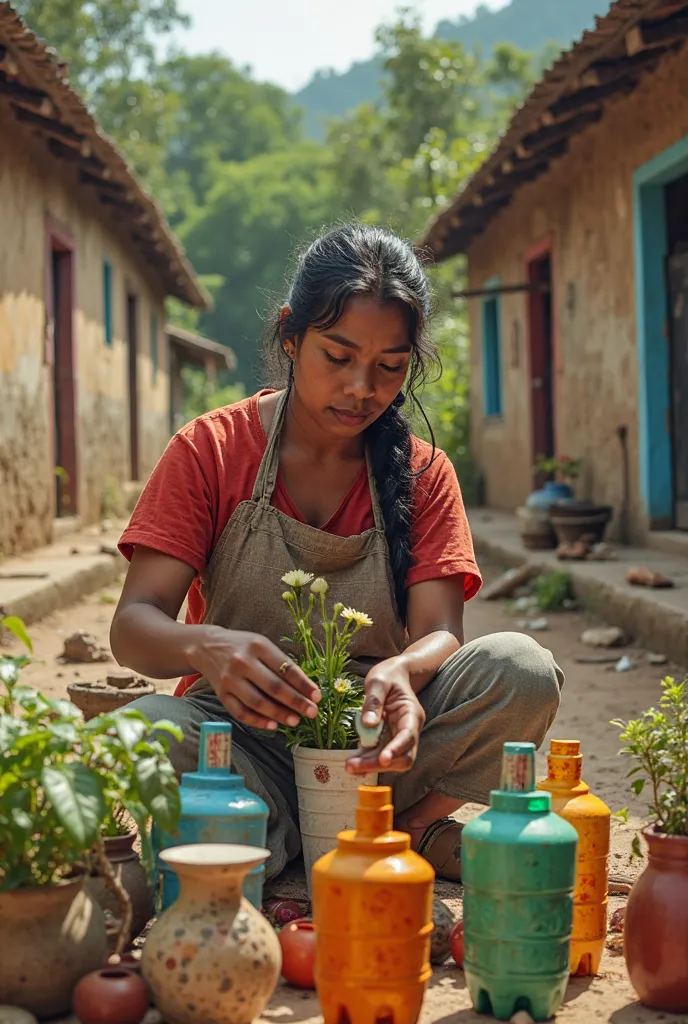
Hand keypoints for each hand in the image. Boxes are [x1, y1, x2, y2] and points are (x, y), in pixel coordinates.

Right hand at [186, 626, 320, 729]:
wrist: (207, 646)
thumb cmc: (243, 646)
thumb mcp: (262, 645)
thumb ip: (281, 663)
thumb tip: (305, 688)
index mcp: (258, 646)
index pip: (286, 668)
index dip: (304, 684)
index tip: (317, 696)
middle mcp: (243, 662)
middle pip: (273, 686)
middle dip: (296, 701)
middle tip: (312, 712)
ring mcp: (230, 679)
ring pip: (257, 701)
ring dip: (279, 714)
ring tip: (295, 721)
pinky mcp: (221, 693)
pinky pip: (240, 711)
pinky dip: (257, 720)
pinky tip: (273, 725)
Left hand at [346, 657, 424, 774]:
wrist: (394, 675)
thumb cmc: (388, 676)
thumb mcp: (378, 681)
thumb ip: (374, 701)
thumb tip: (368, 724)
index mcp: (411, 714)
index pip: (408, 736)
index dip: (396, 749)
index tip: (383, 759)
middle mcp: (409, 730)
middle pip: (402, 756)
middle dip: (380, 764)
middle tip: (354, 766)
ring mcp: (399, 737)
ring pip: (391, 761)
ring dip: (371, 766)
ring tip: (349, 765)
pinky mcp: (388, 740)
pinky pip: (380, 755)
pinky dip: (368, 761)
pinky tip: (353, 761)